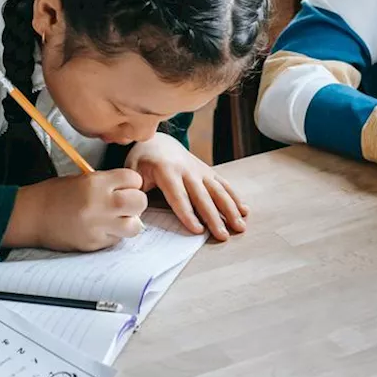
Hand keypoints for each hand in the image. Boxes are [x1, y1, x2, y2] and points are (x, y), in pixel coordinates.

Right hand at [4, 169, 147, 252]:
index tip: (126, 186)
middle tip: (125, 203)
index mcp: (96, 183)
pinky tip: (100, 228)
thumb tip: (130, 189)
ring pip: (134, 226)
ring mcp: (97, 226)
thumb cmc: (54, 195)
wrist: (30, 216)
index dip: (132, 182)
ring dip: (129, 222)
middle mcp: (100, 204)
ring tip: (116, 219)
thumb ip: (108, 183)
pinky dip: (113, 234)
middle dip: (135, 202)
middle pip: (139, 202)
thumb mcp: (82, 179)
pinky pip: (116, 239)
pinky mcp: (94, 243)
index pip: (134, 179)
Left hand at [125, 133, 247, 240]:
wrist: (158, 141)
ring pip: (218, 191)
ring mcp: (200, 170)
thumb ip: (134, 192)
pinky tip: (245, 211)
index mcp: (166, 171)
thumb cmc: (142, 161)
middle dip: (215, 217)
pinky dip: (235, 197)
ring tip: (240, 226)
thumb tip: (134, 217)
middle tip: (224, 235)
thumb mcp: (131, 172)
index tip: (198, 230)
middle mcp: (187, 170)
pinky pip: (224, 185)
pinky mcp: (208, 171)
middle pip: (203, 197)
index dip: (188, 214)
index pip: (178, 196)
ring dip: (231, 209)